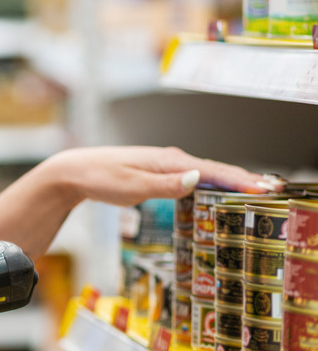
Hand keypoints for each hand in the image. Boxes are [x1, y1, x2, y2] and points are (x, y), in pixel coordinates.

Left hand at [44, 145, 279, 206]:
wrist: (75, 171)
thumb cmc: (100, 178)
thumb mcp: (131, 187)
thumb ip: (165, 185)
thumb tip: (197, 178)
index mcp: (168, 162)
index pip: (212, 172)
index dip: (240, 181)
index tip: (264, 189)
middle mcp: (171, 159)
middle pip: (215, 170)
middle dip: (245, 179)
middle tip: (274, 190)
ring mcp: (165, 164)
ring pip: (207, 172)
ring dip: (232, 180)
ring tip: (258, 190)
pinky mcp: (159, 171)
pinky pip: (194, 176)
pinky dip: (213, 181)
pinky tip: (221, 189)